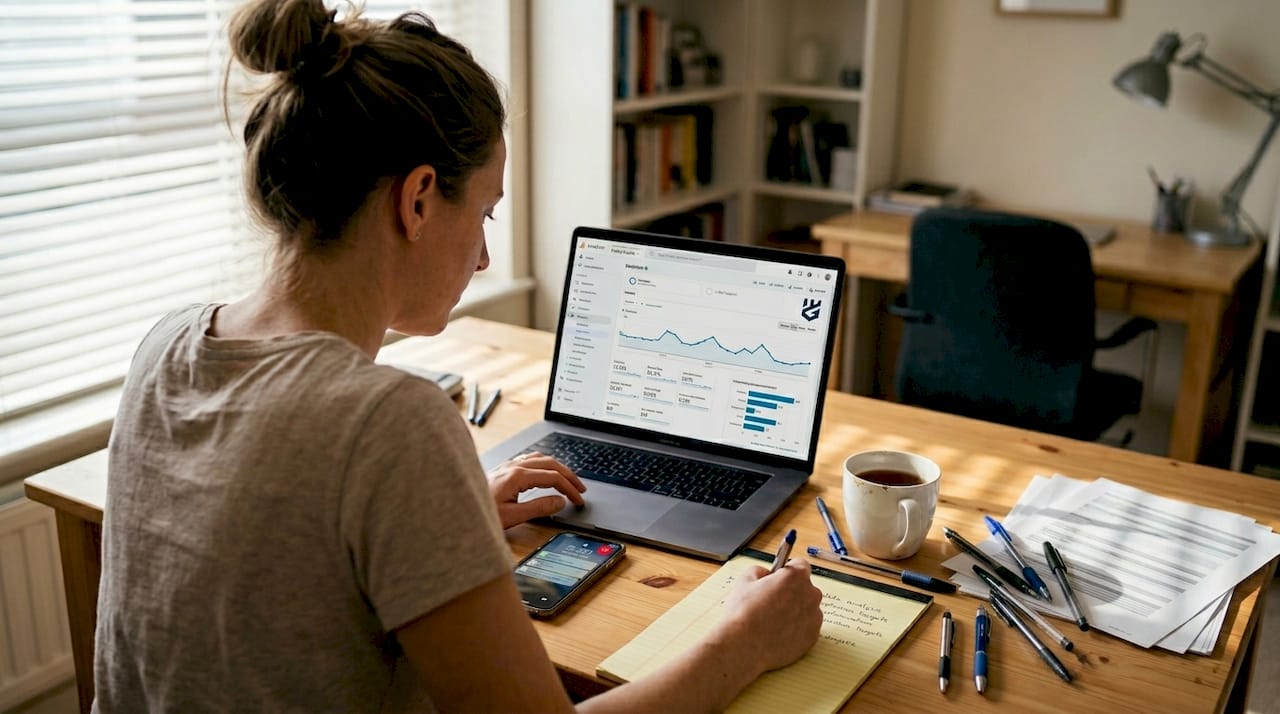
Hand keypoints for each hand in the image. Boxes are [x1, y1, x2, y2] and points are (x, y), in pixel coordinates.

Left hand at [487, 452, 585, 528]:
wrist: (456, 510)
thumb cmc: (480, 514)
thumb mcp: (513, 516)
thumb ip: (539, 508)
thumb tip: (560, 501)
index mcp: (517, 476)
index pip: (553, 477)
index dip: (569, 488)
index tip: (578, 500)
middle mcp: (513, 467)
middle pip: (550, 463)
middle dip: (569, 475)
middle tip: (580, 489)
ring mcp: (507, 466)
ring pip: (540, 458)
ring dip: (557, 468)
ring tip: (567, 479)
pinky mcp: (503, 470)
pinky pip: (529, 460)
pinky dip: (544, 465)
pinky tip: (544, 472)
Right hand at [713, 559, 822, 674]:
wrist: (743, 647)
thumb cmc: (743, 614)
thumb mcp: (745, 580)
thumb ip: (760, 570)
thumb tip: (766, 575)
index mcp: (796, 577)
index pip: (800, 565)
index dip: (786, 571)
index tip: (779, 578)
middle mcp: (810, 595)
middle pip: (805, 587)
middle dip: (792, 591)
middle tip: (772, 601)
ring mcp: (814, 618)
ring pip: (807, 608)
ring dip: (795, 610)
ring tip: (773, 620)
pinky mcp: (812, 637)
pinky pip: (807, 627)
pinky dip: (797, 628)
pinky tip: (778, 632)